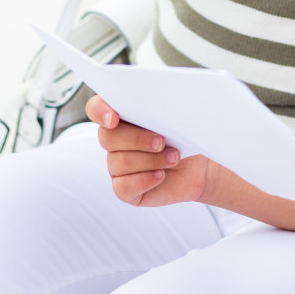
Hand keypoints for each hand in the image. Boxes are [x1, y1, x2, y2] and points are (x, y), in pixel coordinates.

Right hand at [85, 95, 211, 206]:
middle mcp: (114, 140)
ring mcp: (116, 166)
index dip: (100, 112)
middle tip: (162, 141)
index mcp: (121, 115)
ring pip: (119, 162)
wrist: (198, 165)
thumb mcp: (176, 117)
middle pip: (107, 137)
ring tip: (173, 158)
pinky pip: (123, 187)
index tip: (114, 118)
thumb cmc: (185, 136)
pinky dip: (145, 180)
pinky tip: (161, 175)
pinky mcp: (125, 189)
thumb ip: (159, 107)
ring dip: (151, 160)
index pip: (96, 108)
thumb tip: (157, 104)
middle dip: (137, 139)